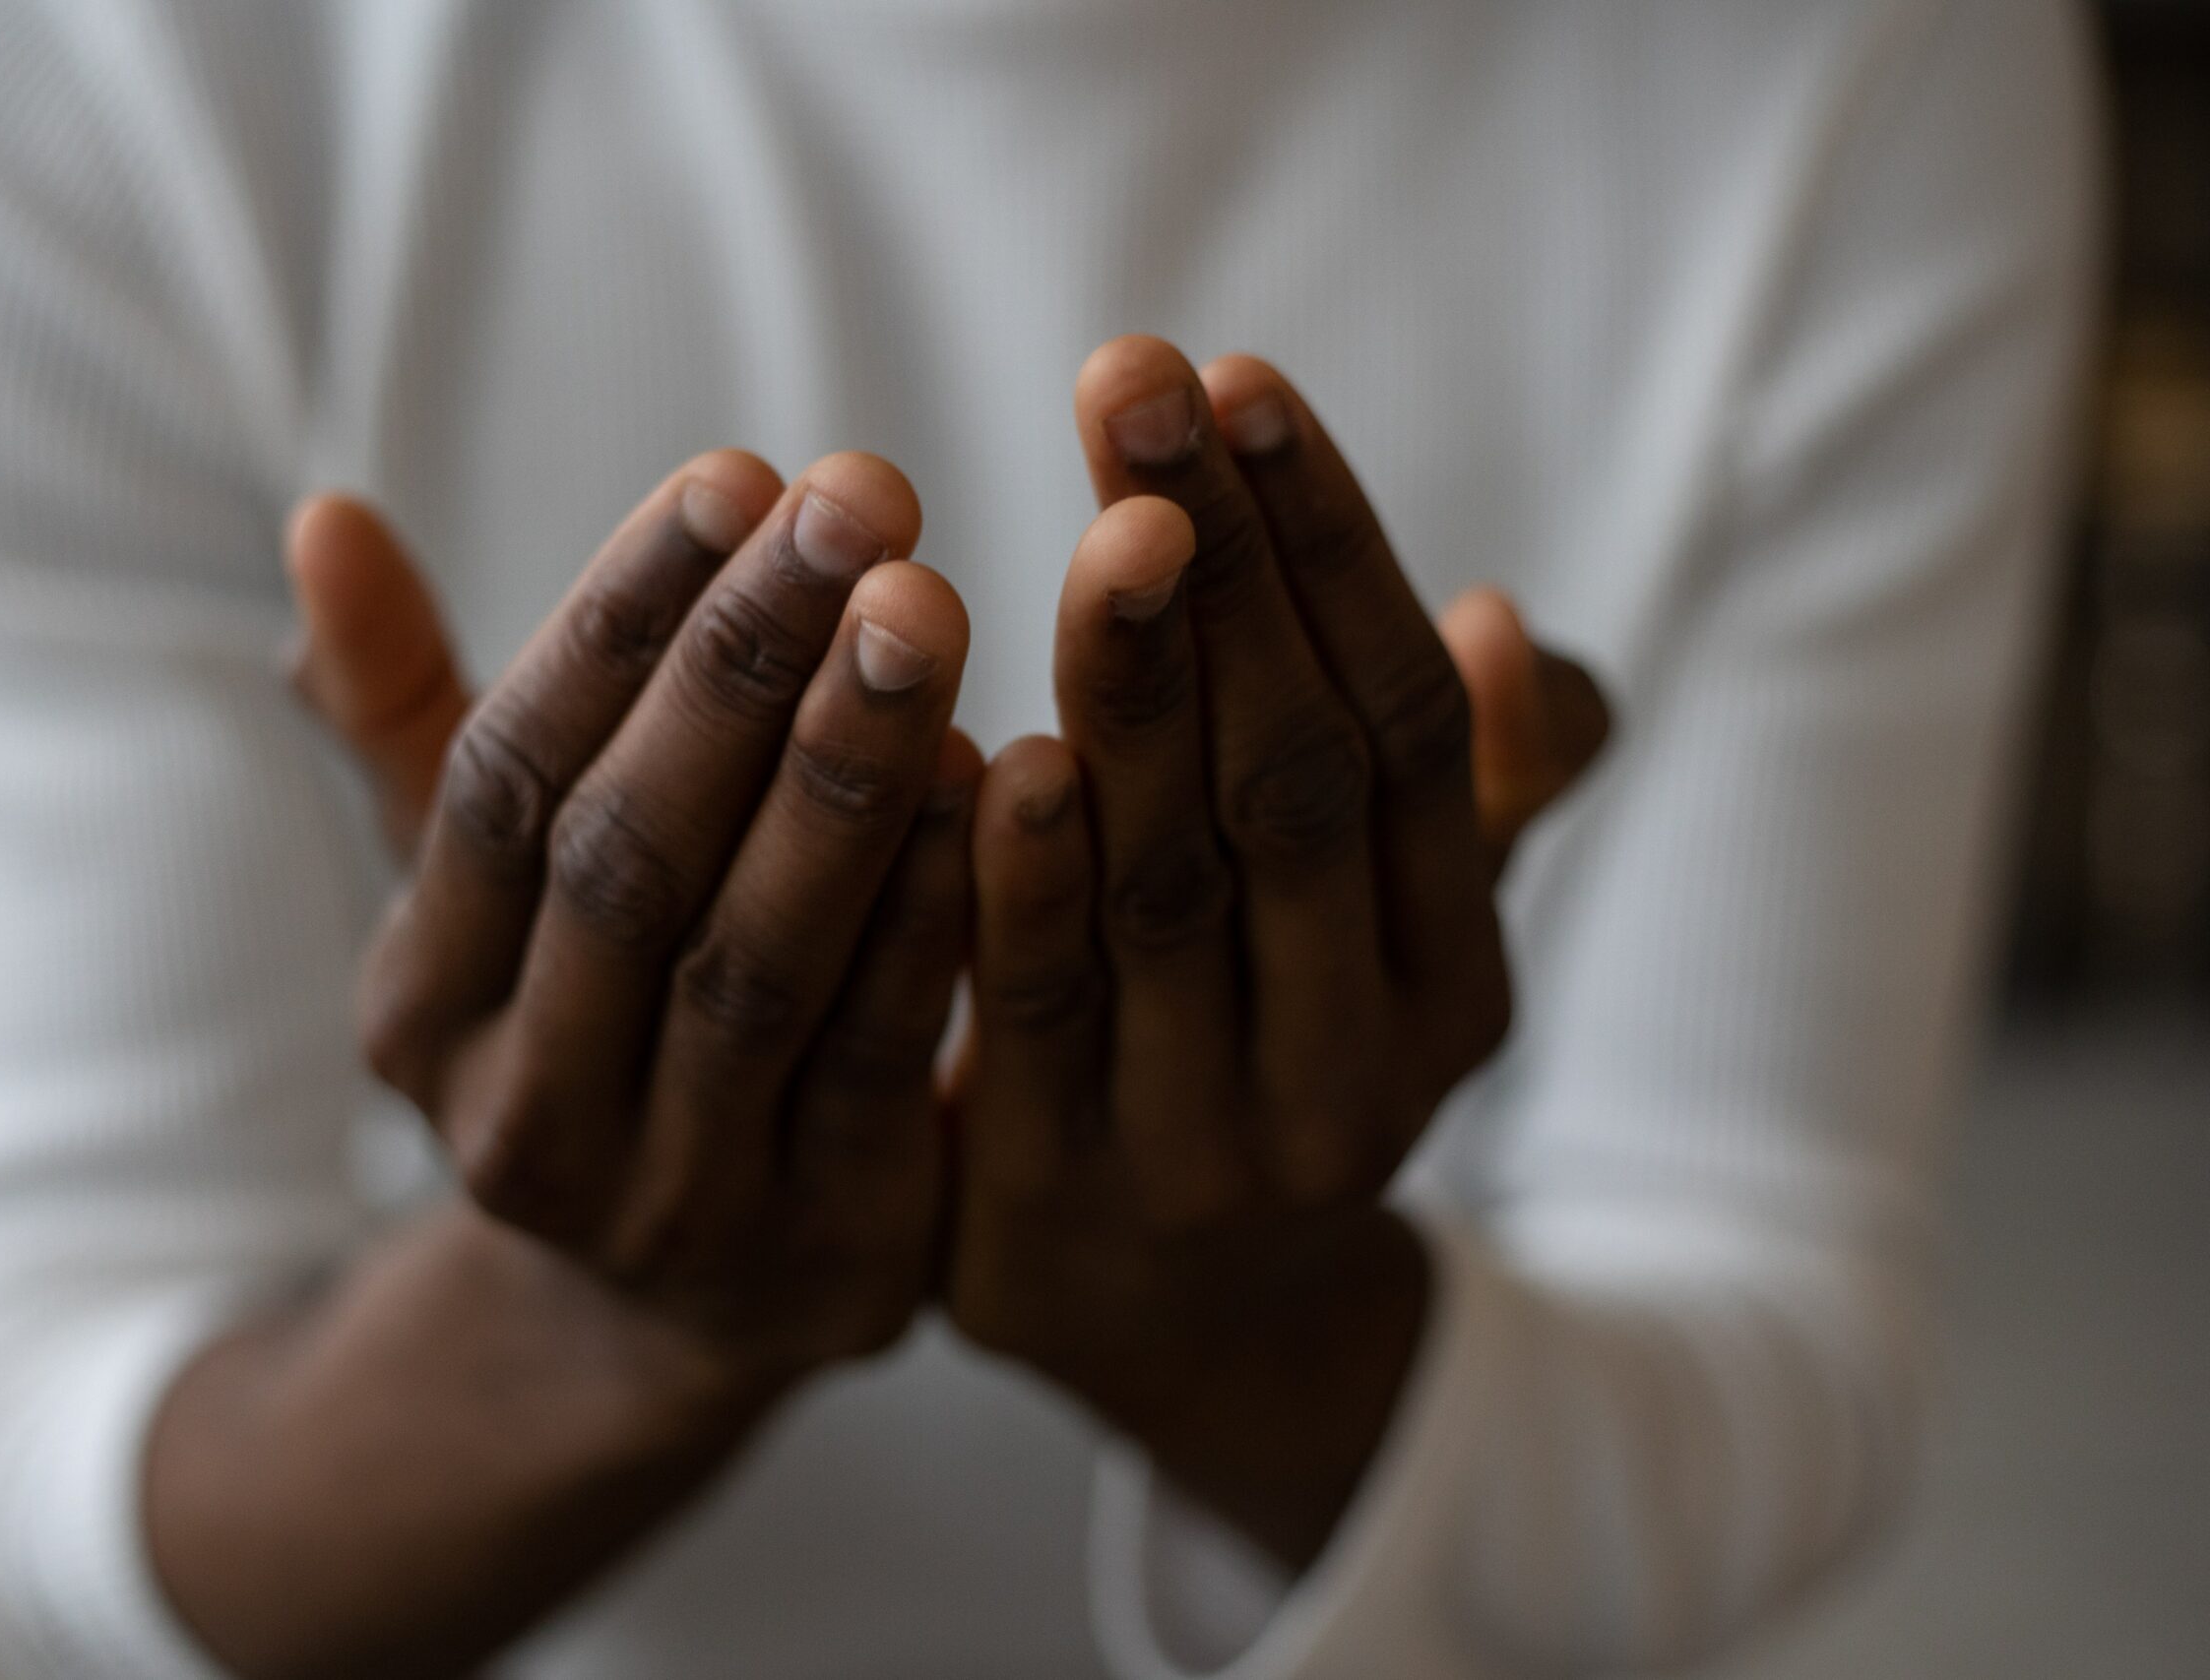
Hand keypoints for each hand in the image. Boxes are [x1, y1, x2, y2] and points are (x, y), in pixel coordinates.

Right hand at [301, 452, 977, 1399]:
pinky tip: (1005, 774)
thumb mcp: (481, 894)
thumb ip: (409, 714)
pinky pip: (882, 1056)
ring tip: (930, 606)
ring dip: (845, 773)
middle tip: (863, 498)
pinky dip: (937, 915)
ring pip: (755, 959)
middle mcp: (524, 1108)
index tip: (736, 473)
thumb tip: (322, 518)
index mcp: (425, 1001)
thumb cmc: (583, 1025)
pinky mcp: (826, 1244)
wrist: (655, 1320)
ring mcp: (673, 1194)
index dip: (616, 622)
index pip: (505, 781)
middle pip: (629, 858)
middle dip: (744, 666)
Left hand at [946, 338, 1608, 1569]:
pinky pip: (1038, 1014)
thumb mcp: (1401, 953)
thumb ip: (1460, 802)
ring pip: (1177, 886)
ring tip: (1108, 517)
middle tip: (1138, 379)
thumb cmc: (1285, 1066)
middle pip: (1296, 782)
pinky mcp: (1052, 1195)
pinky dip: (1025, 879)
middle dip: (1222, 568)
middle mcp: (1354, 1059)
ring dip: (1141, 690)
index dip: (1329, 551)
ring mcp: (1209, 1139)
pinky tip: (1000, 747)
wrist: (1195, 1344)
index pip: (1400, 731)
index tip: (1243, 383)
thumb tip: (1505, 631)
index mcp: (1453, 978)